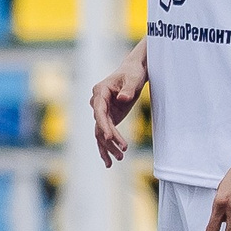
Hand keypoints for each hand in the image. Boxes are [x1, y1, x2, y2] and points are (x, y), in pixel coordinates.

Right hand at [88, 42, 146, 167]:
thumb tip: (122, 99)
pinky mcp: (108, 117)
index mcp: (100, 92)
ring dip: (108, 147)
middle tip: (121, 152)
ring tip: (119, 159)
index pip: (99, 111)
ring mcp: (102, 111)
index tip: (110, 137)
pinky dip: (107, 146)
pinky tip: (111, 159)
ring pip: (100, 132)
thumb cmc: (133, 72)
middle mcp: (97, 103)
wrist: (133, 71)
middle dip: (109, 140)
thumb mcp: (133, 79)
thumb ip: (128, 89)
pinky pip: (104, 133)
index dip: (103, 125)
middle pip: (99, 124)